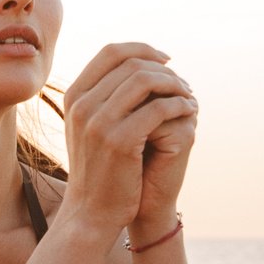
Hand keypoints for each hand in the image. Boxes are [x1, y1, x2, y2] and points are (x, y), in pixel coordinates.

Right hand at [59, 40, 197, 236]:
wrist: (90, 213)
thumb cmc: (98, 171)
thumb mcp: (90, 130)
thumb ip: (104, 99)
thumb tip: (136, 66)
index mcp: (74, 97)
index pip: (110, 52)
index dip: (142, 49)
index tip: (165, 61)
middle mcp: (82, 105)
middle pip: (131, 63)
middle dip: (164, 69)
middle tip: (183, 83)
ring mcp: (98, 122)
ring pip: (145, 80)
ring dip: (174, 84)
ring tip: (188, 96)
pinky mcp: (119, 141)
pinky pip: (158, 108)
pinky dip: (179, 105)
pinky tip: (189, 112)